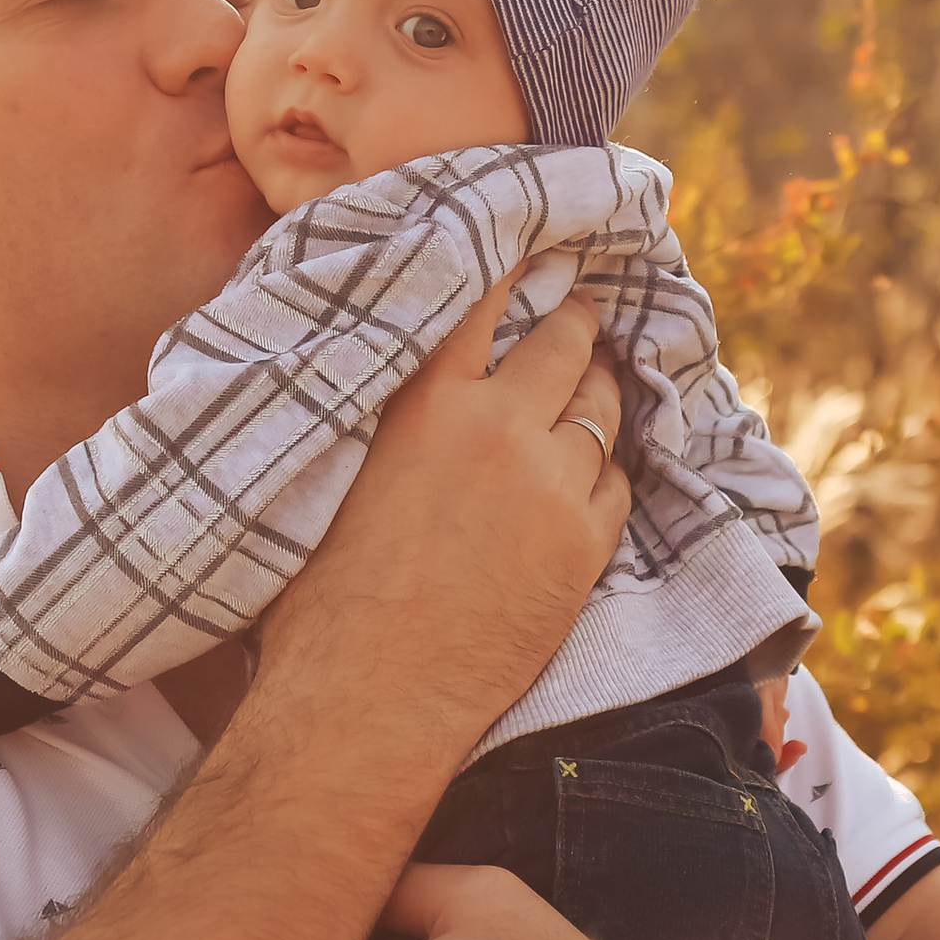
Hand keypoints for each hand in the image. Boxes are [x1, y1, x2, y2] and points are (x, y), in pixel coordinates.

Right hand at [254, 284, 630, 769]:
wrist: (370, 693)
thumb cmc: (321, 598)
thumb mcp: (334, 477)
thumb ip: (380, 420)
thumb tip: (390, 385)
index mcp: (426, 403)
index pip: (483, 302)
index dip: (514, 268)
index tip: (532, 246)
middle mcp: (499, 428)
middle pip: (564, 344)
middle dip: (576, 320)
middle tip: (581, 307)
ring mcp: (553, 485)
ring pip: (600, 411)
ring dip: (599, 390)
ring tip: (597, 380)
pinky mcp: (585, 545)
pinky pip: (617, 483)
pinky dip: (607, 468)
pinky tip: (595, 469)